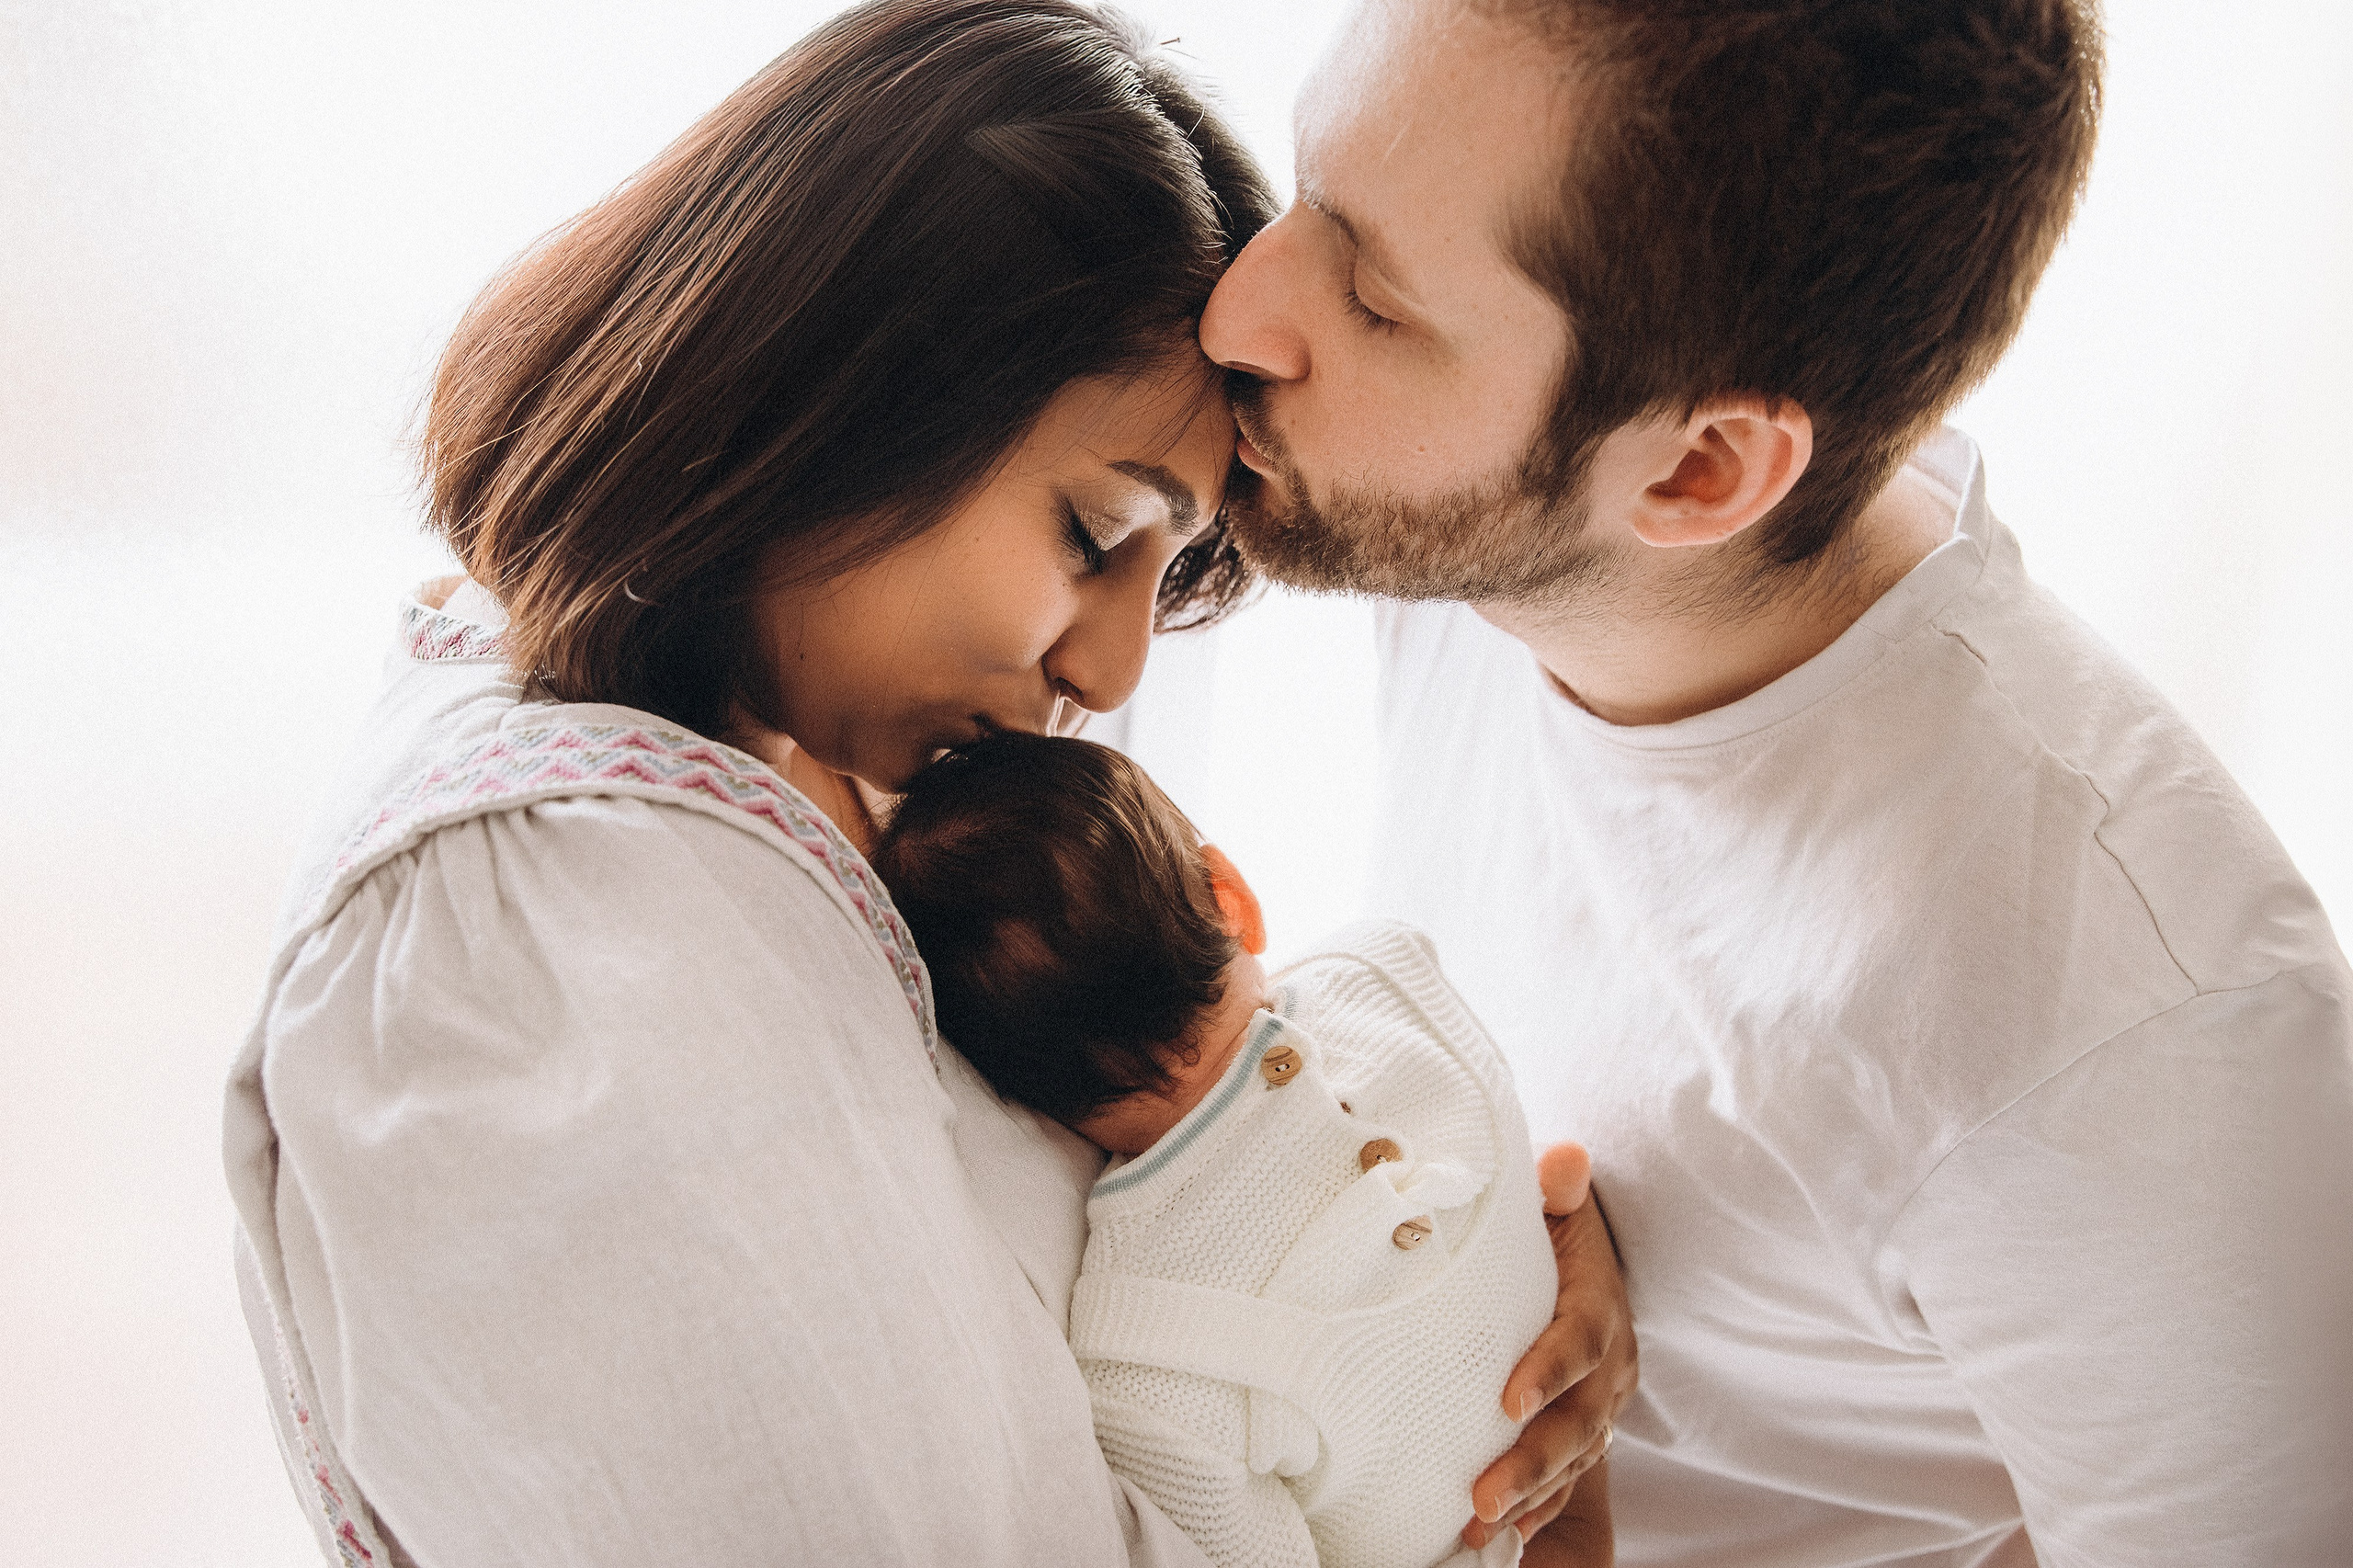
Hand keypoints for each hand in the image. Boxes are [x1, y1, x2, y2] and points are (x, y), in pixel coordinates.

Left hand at [1462, 1143, 1635, 1552]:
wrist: (1576, 1263)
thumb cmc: (1549, 1227)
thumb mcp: (1554, 1202)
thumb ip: (1555, 1186)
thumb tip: (1564, 1155)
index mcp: (1598, 1304)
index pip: (1580, 1341)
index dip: (1550, 1371)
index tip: (1508, 1400)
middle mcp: (1609, 1366)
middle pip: (1578, 1420)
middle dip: (1534, 1461)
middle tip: (1483, 1496)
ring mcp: (1600, 1406)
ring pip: (1572, 1460)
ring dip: (1529, 1497)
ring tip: (1478, 1527)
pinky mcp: (1583, 1431)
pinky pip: (1565, 1480)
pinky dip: (1536, 1509)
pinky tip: (1496, 1537)